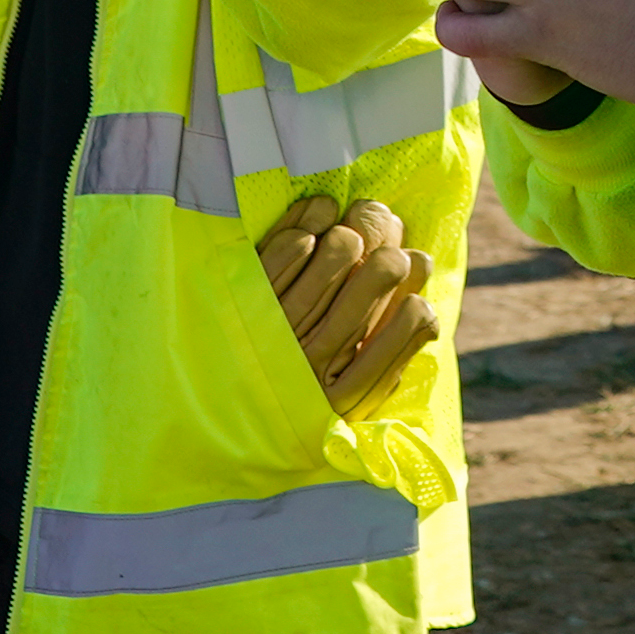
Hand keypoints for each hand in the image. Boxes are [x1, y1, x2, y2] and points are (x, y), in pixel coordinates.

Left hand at [260, 193, 439, 412]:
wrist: (215, 411)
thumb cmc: (295, 394)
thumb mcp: (348, 394)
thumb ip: (391, 349)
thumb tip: (420, 268)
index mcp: (352, 389)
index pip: (416, 316)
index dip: (417, 280)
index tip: (408, 264)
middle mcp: (321, 358)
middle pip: (385, 269)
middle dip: (389, 237)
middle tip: (379, 223)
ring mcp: (282, 326)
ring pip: (342, 246)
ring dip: (351, 225)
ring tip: (345, 224)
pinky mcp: (247, 298)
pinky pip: (290, 244)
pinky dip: (308, 222)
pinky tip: (312, 222)